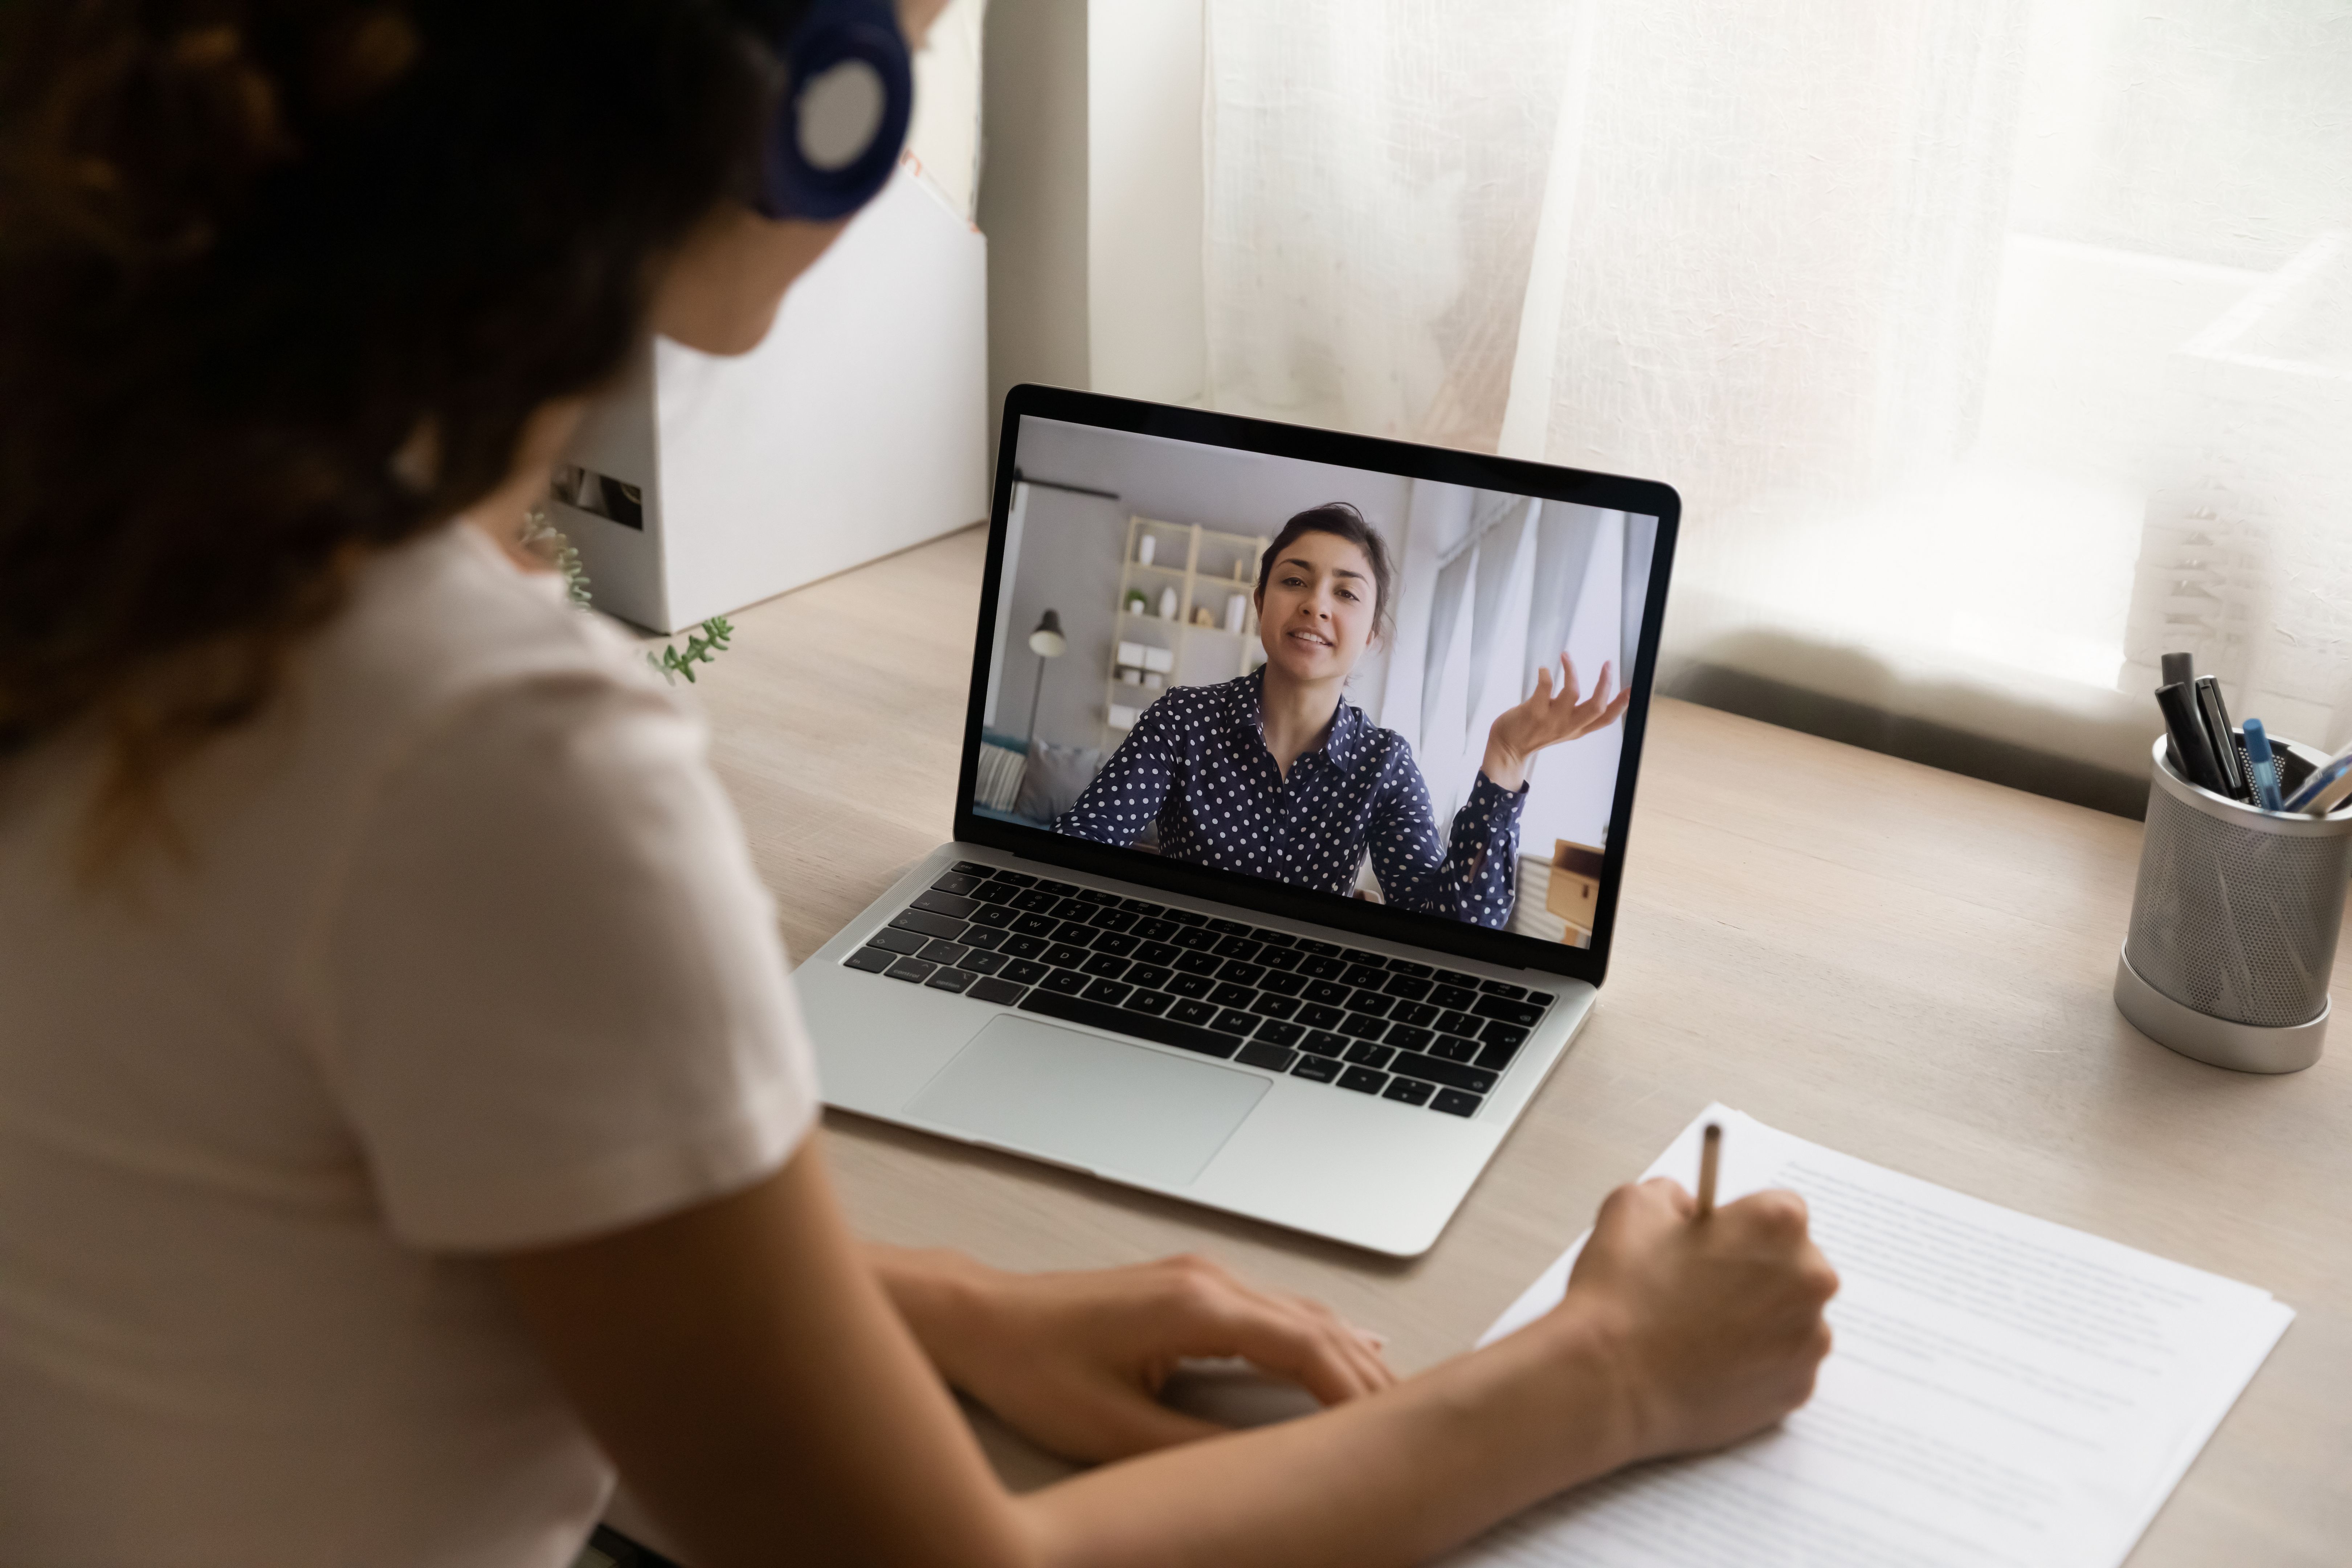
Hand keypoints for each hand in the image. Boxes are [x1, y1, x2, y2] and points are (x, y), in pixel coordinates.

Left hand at [871, 1247, 1394, 1462]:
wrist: (983, 1318)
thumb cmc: (1033, 1368)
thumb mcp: (1115, 1429)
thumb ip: (1195, 1451)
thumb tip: (1263, 1472)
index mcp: (1197, 1307)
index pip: (1305, 1349)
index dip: (1354, 1393)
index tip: (1387, 1432)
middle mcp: (1208, 1279)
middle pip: (1316, 1326)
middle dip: (1369, 1374)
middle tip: (1416, 1420)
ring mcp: (1200, 1275)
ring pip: (1300, 1312)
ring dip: (1349, 1352)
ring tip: (1394, 1396)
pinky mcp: (1189, 1285)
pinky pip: (1274, 1307)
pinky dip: (1317, 1334)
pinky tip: (1345, 1347)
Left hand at [1482, 655, 1629, 790]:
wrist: (1507, 748)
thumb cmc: (1534, 732)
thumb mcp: (1562, 729)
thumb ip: (1578, 716)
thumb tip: (1595, 694)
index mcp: (1577, 729)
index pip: (1606, 719)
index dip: (1622, 704)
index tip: (1632, 688)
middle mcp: (1568, 726)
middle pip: (1597, 706)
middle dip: (1605, 683)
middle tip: (1608, 663)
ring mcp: (1551, 720)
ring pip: (1573, 693)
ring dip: (1572, 671)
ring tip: (1566, 656)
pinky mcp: (1534, 712)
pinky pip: (1545, 687)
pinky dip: (1546, 674)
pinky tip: (1544, 669)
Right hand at [1555, 1178, 1837, 1461]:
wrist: (1608, 1385)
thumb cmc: (1622, 1296)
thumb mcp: (1634, 1205)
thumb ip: (1676, 1195)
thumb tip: (1692, 1213)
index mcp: (1778, 1223)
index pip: (1780, 1210)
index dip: (1741, 1225)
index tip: (1714, 1244)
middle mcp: (1810, 1279)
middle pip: (1795, 1264)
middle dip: (1757, 1270)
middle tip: (1701, 1288)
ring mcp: (1809, 1339)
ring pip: (1791, 1316)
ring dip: (1759, 1317)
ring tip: (1700, 1330)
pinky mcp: (1797, 1389)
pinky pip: (1785, 1365)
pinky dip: (1756, 1362)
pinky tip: (1710, 1362)